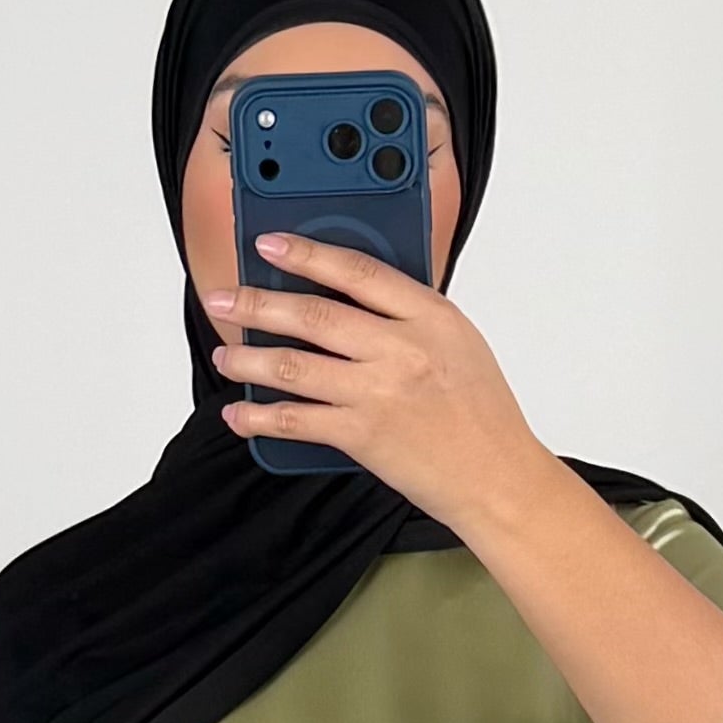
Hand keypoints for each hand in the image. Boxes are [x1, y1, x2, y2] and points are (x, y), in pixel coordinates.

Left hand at [205, 236, 546, 536]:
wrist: (499, 479)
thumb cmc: (482, 414)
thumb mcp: (459, 343)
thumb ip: (408, 316)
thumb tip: (345, 296)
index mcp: (430, 316)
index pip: (356, 270)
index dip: (306, 253)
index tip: (270, 244)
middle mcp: (401, 349)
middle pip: (313, 315)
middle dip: (257, 304)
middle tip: (224, 299)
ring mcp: (379, 393)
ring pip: (294, 366)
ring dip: (249, 359)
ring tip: (225, 356)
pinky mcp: (363, 436)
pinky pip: (297, 421)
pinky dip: (261, 418)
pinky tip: (241, 415)